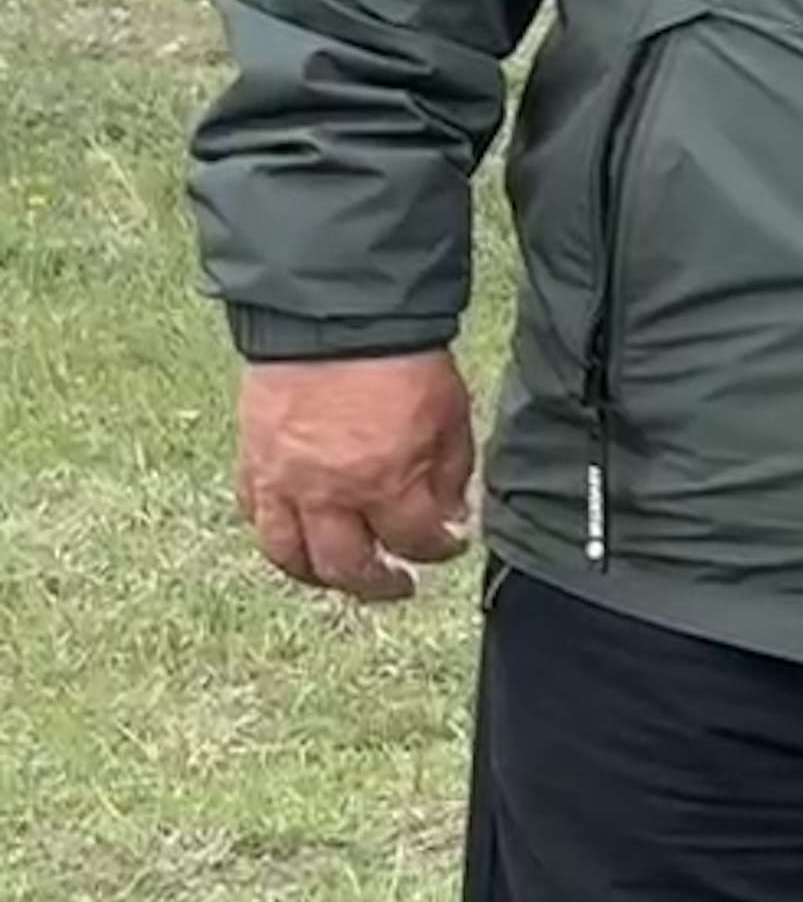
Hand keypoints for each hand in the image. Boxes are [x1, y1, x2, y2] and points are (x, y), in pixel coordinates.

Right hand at [239, 351, 476, 603]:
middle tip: (398, 583)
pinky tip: (299, 536)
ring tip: (343, 575)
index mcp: (385, 482)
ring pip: (289, 556)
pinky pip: (256, 517)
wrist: (332, 317)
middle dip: (379, 584)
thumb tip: (448, 516)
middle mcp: (328, 493)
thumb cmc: (397, 360)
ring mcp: (283, 482)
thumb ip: (450, 475)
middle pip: (347, 569)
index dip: (439, 550)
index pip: (415, 543)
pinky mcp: (251, 462)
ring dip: (319, 575)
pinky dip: (278, 535)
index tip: (448, 543)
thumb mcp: (450, 417)